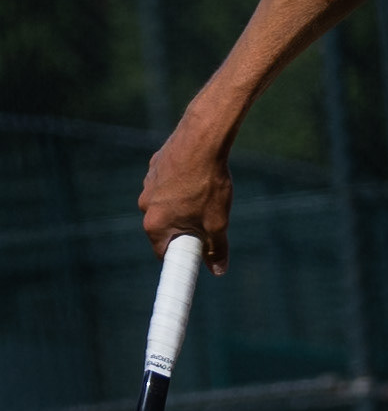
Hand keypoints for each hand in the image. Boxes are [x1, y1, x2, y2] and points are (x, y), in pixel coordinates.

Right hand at [140, 110, 233, 275]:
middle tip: (207, 218)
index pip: (164, 252)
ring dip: (183, 203)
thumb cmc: (208, 183)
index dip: (182, 255)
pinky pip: (168, 182)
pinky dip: (181, 183)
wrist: (202, 140)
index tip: (194, 255)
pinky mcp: (155, 165)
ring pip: (167, 203)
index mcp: (155, 224)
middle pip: (165, 227)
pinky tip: (198, 174)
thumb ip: (216, 249)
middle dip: (185, 227)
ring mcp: (148, 184)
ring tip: (205, 192)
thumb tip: (219, 271)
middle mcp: (145, 205)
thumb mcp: (217, 222)